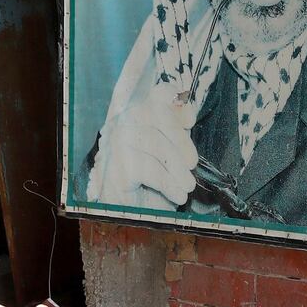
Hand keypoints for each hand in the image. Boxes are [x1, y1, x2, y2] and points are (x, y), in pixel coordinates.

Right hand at [87, 84, 197, 209]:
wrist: (134, 213)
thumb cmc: (154, 181)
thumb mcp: (172, 151)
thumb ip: (178, 130)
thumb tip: (186, 114)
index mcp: (139, 116)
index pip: (158, 94)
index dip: (176, 102)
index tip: (190, 122)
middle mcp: (123, 124)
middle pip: (153, 113)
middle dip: (179, 139)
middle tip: (192, 164)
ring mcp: (115, 144)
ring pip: (151, 140)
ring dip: (176, 166)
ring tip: (188, 184)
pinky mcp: (114, 168)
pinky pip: (146, 168)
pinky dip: (168, 183)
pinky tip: (177, 194)